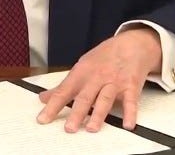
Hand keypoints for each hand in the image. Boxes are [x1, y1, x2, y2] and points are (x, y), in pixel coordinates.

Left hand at [36, 27, 161, 132]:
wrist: (131, 44)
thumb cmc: (104, 57)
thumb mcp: (81, 67)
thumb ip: (64, 86)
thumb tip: (44, 98)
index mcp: (81, 73)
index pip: (63, 91)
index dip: (53, 106)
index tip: (43, 119)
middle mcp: (96, 78)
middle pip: (84, 97)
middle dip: (76, 113)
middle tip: (69, 129)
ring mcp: (114, 82)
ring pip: (104, 99)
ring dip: (98, 114)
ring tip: (91, 129)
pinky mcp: (131, 86)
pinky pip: (131, 101)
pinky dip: (130, 113)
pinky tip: (128, 125)